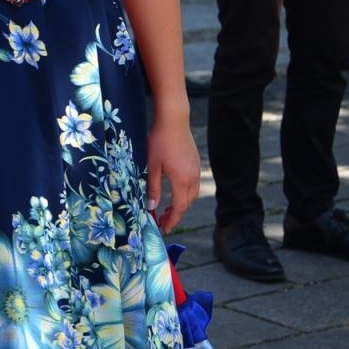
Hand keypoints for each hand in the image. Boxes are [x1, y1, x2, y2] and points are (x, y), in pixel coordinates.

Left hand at [144, 114, 199, 233]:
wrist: (174, 120)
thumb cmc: (159, 141)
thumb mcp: (152, 165)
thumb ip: (153, 187)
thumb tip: (151, 207)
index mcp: (182, 180)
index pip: (179, 208)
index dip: (171, 220)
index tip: (163, 229)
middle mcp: (193, 178)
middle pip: (187, 204)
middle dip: (176, 215)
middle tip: (162, 222)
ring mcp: (196, 170)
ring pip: (192, 195)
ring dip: (181, 205)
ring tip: (167, 210)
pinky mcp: (196, 163)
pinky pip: (193, 185)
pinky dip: (185, 194)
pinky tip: (175, 192)